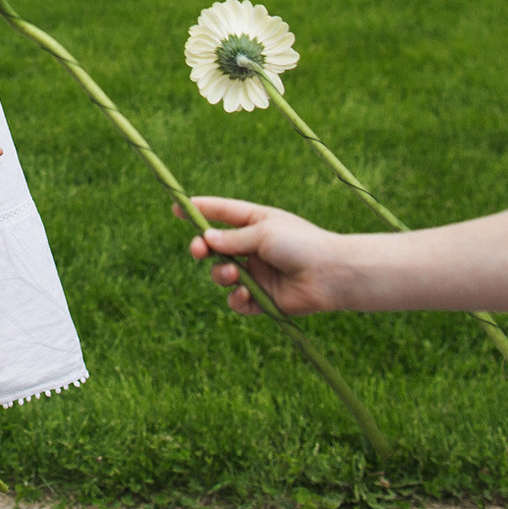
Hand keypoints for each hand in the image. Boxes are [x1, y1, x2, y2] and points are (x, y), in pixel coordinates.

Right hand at [181, 197, 346, 314]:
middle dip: (202, 247)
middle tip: (198, 250)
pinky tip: (244, 293)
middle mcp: (255, 247)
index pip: (223, 214)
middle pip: (216, 247)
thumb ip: (232, 238)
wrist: (331, 275)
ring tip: (232, 274)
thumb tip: (206, 238)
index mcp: (258, 223)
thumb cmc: (301, 244)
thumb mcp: (263, 232)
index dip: (200, 210)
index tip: (176, 208)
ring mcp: (258, 273)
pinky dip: (236, 297)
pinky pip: (237, 300)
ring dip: (221, 273)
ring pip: (223, 274)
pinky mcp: (263, 298)